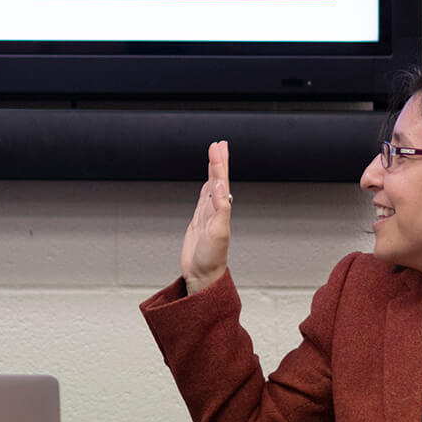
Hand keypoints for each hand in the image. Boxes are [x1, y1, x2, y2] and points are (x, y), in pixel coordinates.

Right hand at [180, 140, 232, 294]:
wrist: (203, 276)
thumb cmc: (212, 259)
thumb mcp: (218, 232)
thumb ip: (220, 208)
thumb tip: (219, 185)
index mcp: (222, 209)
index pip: (221, 180)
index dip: (219, 163)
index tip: (218, 147)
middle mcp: (217, 209)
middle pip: (218, 179)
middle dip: (218, 161)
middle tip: (218, 144)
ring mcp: (208, 214)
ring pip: (212, 186)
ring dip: (213, 170)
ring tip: (215, 156)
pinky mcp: (199, 221)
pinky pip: (203, 199)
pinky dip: (206, 186)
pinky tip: (208, 182)